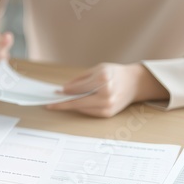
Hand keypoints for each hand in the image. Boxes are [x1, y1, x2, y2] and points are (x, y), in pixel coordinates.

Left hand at [47, 63, 169, 117]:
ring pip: (82, 108)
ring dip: (70, 106)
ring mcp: (108, 106)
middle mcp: (106, 94)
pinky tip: (73, 104)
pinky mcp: (108, 114)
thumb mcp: (97, 69)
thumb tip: (64, 89)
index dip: (65, 91)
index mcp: (103, 79)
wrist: (134, 83)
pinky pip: (89, 112)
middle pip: (78, 102)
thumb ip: (81, 80)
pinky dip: (80, 108)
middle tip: (49, 105)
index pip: (78, 88)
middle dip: (63, 103)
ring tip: (59, 104)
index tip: (55, 93)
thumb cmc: (114, 73)